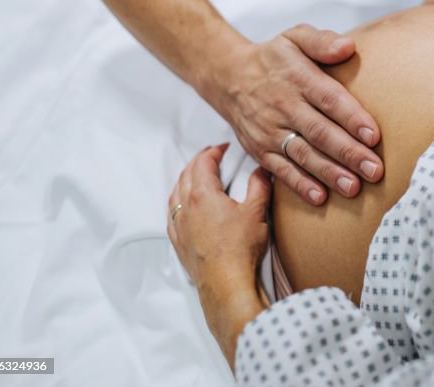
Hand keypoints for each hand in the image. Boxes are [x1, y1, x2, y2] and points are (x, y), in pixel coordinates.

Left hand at [168, 144, 269, 368]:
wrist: (226, 283)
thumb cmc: (240, 248)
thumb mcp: (256, 211)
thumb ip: (259, 186)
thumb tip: (262, 171)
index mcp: (203, 195)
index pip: (203, 163)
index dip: (214, 151)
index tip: (223, 148)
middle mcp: (185, 207)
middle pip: (186, 174)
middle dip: (198, 162)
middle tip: (211, 157)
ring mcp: (179, 226)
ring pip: (175, 193)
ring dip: (185, 180)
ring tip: (196, 177)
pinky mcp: (179, 242)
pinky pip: (171, 214)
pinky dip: (177, 202)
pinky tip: (184, 207)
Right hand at [206, 26, 383, 205]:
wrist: (228, 77)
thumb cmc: (274, 58)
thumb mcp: (295, 37)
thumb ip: (322, 41)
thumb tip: (348, 46)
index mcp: (298, 78)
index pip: (328, 99)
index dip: (351, 118)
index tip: (374, 135)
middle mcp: (284, 106)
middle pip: (320, 132)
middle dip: (348, 153)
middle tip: (375, 170)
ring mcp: (270, 131)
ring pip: (303, 155)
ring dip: (329, 173)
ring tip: (354, 187)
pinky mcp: (260, 150)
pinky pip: (280, 170)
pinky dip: (299, 185)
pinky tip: (319, 197)